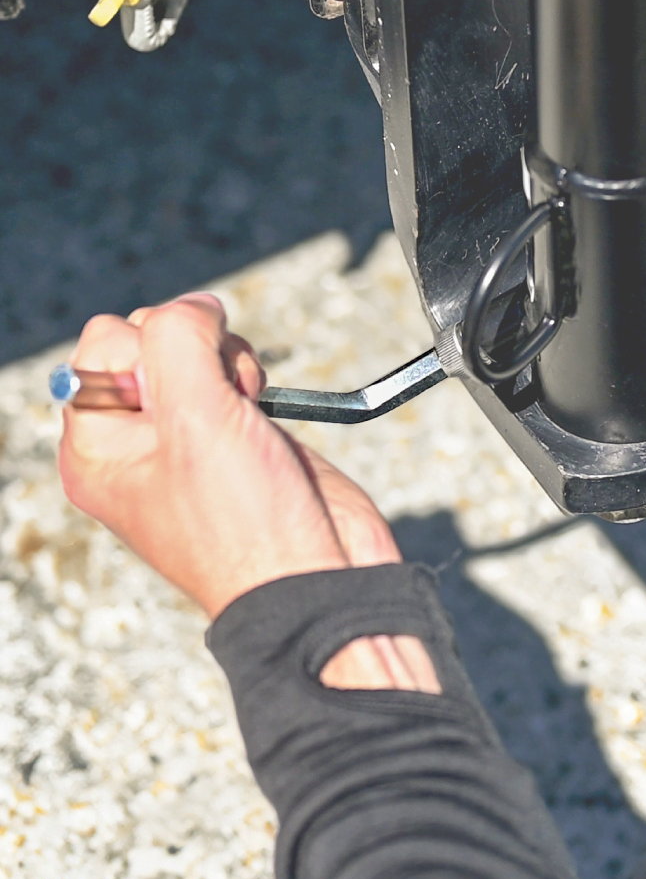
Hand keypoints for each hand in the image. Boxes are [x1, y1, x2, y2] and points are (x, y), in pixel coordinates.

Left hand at [59, 294, 438, 692]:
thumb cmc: (244, 523)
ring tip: (246, 401)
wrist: (315, 574)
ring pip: (193, 347)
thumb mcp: (193, 418)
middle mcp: (134, 439)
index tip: (186, 395)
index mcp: (97, 446)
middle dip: (195, 350)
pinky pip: (226, 368)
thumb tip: (195, 304)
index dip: (153, 349)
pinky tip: (260, 403)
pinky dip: (247, 371)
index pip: (103, 342)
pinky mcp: (232, 431)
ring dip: (226, 359)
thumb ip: (177, 340)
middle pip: (150, 337)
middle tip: (221, 399)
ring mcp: (185, 435)